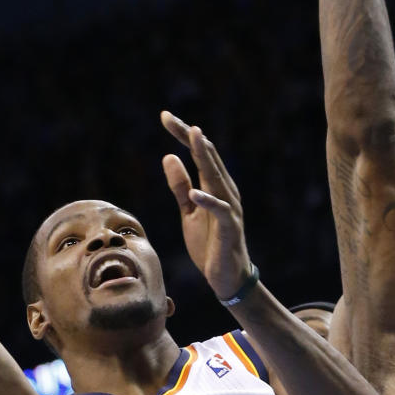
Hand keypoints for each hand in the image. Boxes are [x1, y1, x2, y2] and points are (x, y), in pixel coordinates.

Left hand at [161, 112, 252, 301]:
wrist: (226, 277)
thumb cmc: (209, 243)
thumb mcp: (188, 213)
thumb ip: (179, 186)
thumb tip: (169, 156)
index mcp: (214, 185)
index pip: (198, 154)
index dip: (183, 135)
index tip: (165, 117)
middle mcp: (224, 191)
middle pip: (207, 157)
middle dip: (189, 136)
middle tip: (169, 118)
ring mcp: (228, 208)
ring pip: (216, 176)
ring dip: (204, 156)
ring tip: (193, 137)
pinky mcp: (229, 228)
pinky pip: (219, 211)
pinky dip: (207, 201)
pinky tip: (195, 193)